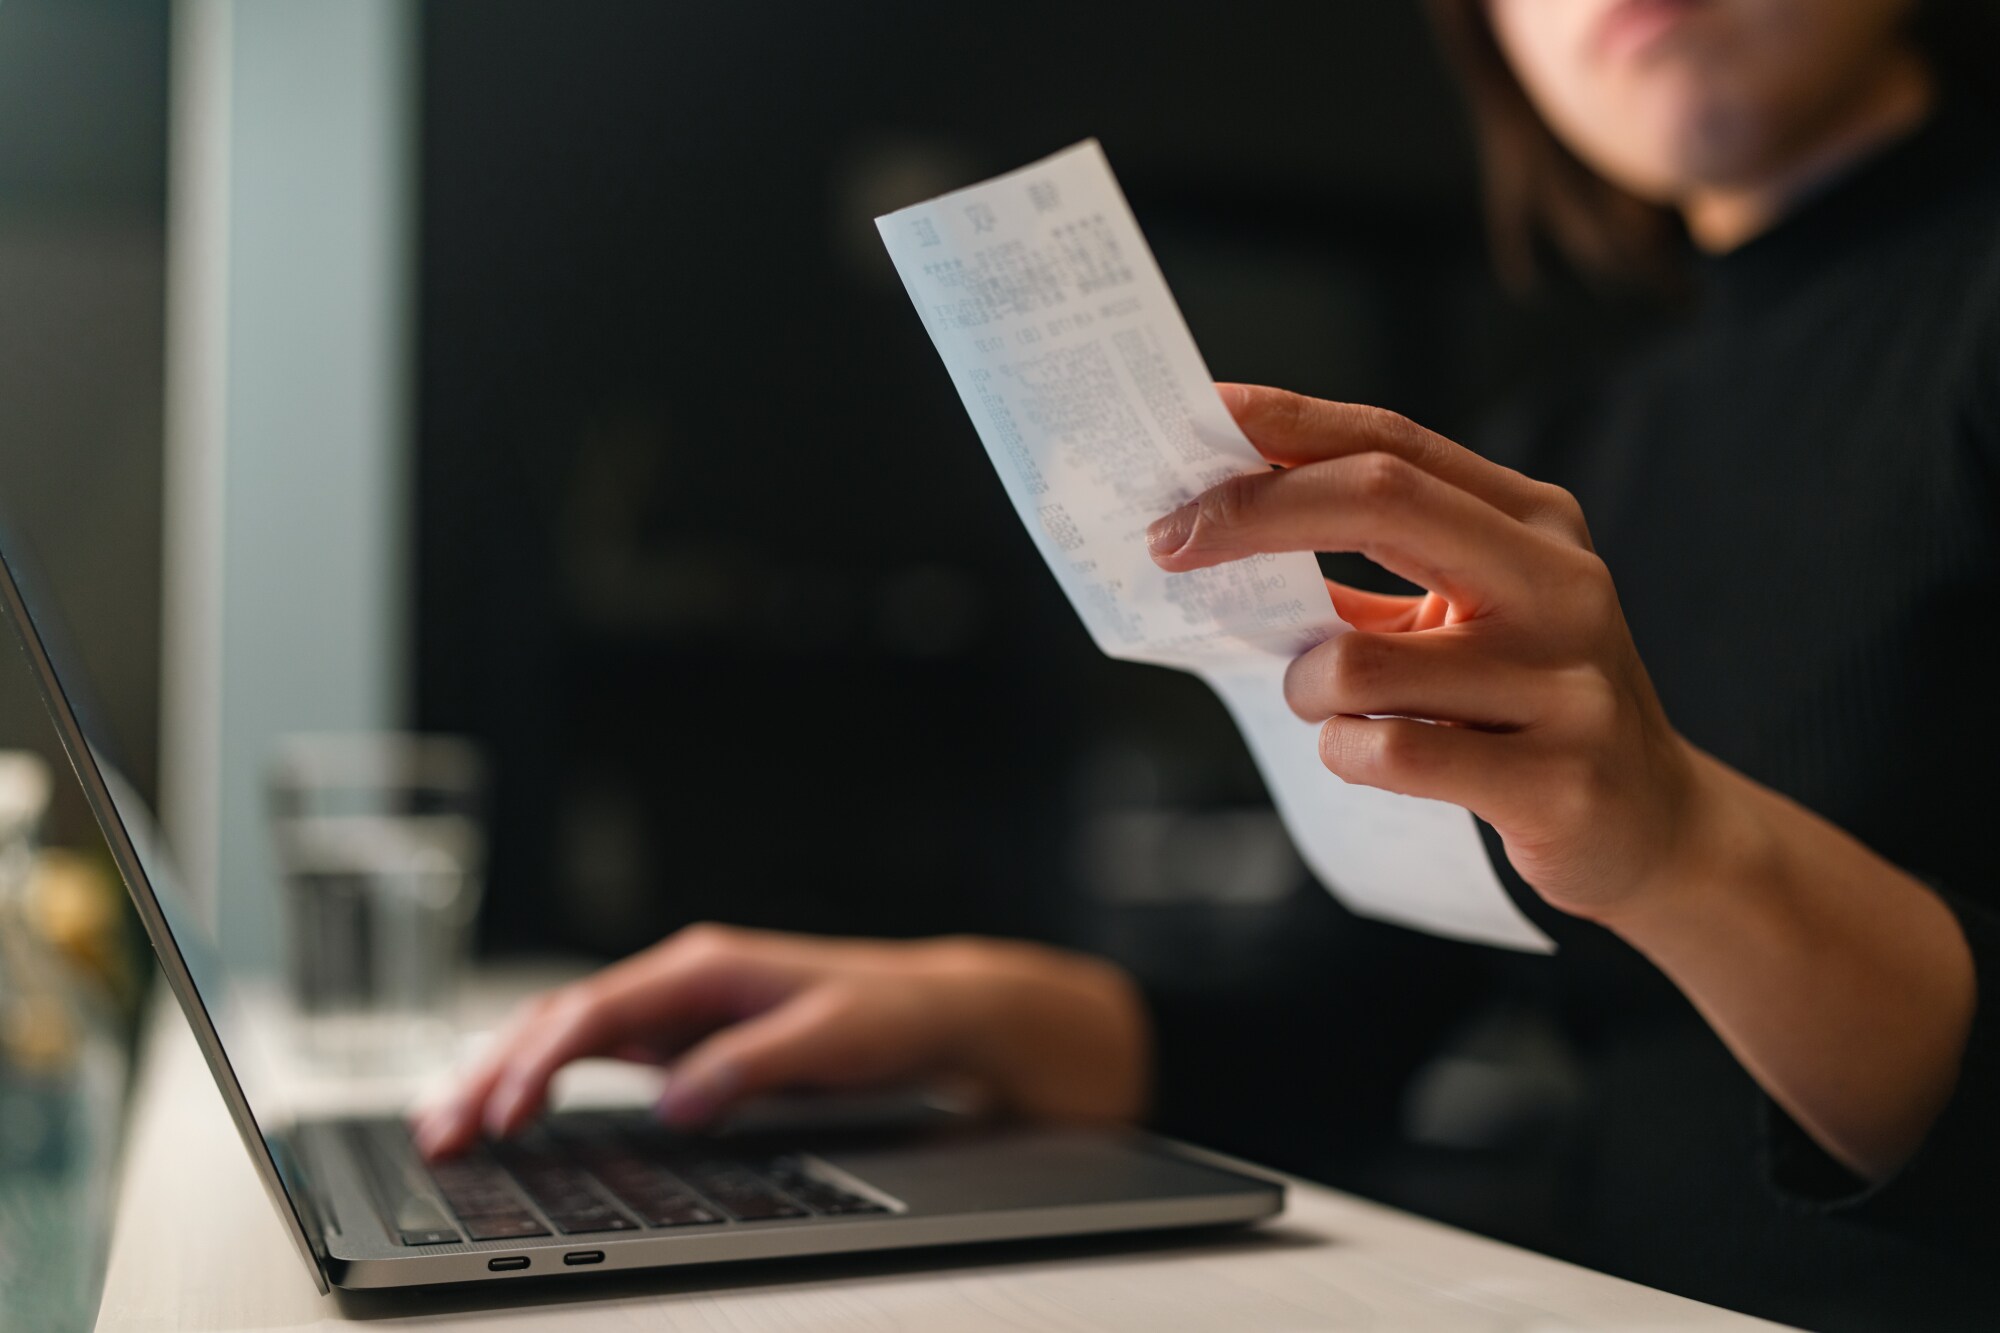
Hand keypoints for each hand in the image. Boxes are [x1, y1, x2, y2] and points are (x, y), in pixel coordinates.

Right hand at [410, 924, 1148, 1158]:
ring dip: (503, 1074)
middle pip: (560, 1019)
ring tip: (446, 1124)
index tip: (505, 1113)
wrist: (936, 1005)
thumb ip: (748, 1068)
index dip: (541, 1063)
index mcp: (704, 967)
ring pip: (566, 1034)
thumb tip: (673, 1102)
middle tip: (438, 1131)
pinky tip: (511, 1108)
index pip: (597, 1013)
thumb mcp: (828, 1040)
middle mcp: (680, 977)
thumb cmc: (889, 1013)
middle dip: (491, 1071)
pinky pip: (597, 1052)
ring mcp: (678, 1005)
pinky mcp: (685, 1034)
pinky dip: (544, 1077)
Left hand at [1146, 384, 1702, 922]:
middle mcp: (1560, 584)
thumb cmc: (1529, 706)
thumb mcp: (1474, 614)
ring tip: (1321, 705)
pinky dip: (1342, 752)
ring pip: (1355, 658)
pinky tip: (1362, 754)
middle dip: (1251, 511)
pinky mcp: (1554, 780)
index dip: (1290, 422)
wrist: (1654, 826)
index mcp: (1535, 524)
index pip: (1395, 442)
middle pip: (1379, 497)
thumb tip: (1227, 522)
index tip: (1202, 414)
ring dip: (1301, 686)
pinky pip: (1388, 753)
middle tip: (1170, 541)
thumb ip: (1378, 565)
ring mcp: (1565, 683)